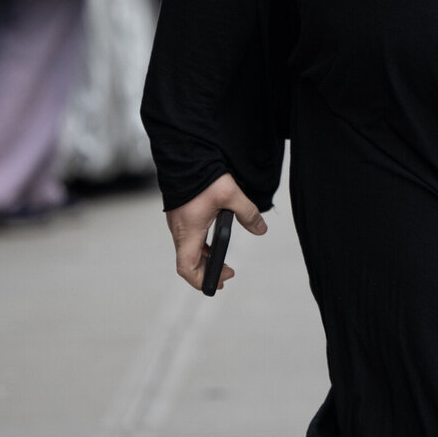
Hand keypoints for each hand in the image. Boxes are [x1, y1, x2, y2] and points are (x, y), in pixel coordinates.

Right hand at [165, 173, 267, 289]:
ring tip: (224, 262)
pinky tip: (214, 241)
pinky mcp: (179, 214)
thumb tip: (260, 229)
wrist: (183, 155)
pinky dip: (201, 245)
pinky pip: (188, 237)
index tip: (220, 282)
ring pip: (188, 250)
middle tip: (229, 274)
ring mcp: (177, 222)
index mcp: (188, 230)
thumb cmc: (201, 175)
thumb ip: (247, 213)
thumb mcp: (230, 195)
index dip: (201, 280)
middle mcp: (178, 230)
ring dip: (205, 258)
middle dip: (208, 271)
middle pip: (188, 262)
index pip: (186, 267)